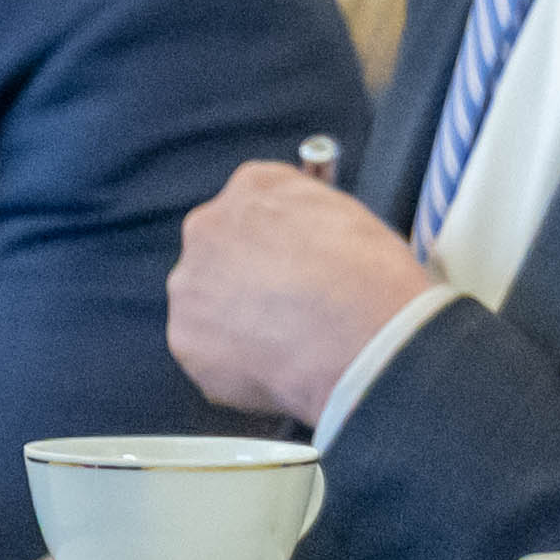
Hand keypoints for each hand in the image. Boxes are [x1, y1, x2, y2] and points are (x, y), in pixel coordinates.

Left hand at [166, 164, 432, 423]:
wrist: (364, 344)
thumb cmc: (373, 281)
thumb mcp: (350, 217)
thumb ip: (306, 216)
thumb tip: (297, 235)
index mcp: (253, 187)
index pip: (252, 206)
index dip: (276, 243)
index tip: (294, 267)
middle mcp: (208, 226)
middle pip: (219, 255)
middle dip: (247, 282)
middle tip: (289, 312)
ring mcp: (190, 285)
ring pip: (208, 307)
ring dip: (237, 324)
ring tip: (287, 347)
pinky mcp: (186, 340)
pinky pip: (208, 355)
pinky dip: (235, 367)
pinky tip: (275, 372)